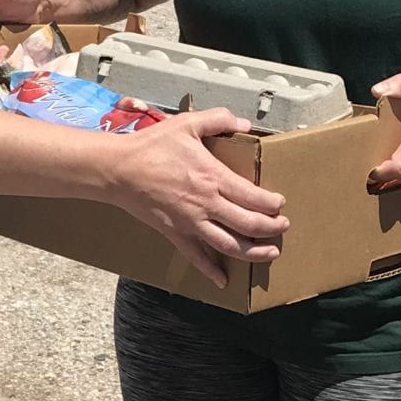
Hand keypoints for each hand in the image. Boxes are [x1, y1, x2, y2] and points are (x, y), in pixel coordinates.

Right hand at [107, 111, 288, 287]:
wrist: (118, 169)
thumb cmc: (151, 146)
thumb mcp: (187, 124)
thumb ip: (218, 119)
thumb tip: (243, 123)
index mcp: (213, 177)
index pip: (254, 197)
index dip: (272, 204)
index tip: (280, 204)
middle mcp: (206, 204)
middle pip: (248, 224)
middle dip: (271, 228)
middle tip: (282, 226)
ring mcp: (191, 222)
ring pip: (230, 245)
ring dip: (254, 252)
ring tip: (270, 253)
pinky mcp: (175, 233)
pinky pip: (196, 257)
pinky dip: (211, 271)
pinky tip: (223, 280)